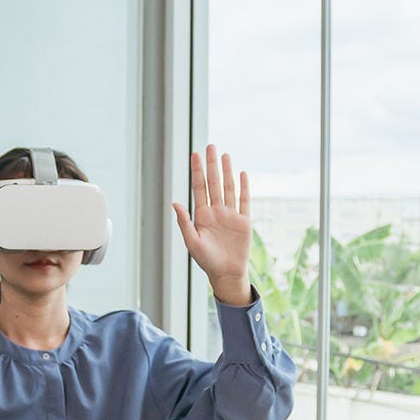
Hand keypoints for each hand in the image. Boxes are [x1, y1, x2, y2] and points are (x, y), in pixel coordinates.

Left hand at [172, 144, 252, 306]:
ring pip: (228, 187)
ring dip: (226, 171)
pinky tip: (242, 174)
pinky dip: (243, 187)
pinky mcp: (243, 221)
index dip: (197, 171)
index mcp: (202, 215)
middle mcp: (216, 211)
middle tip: (209, 146)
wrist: (226, 273)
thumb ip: (184, 222)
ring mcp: (230, 214)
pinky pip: (244, 200)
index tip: (195, 154)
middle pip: (213, 183)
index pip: (199, 187)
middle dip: (211, 165)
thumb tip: (175, 203)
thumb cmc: (206, 261)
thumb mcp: (192, 242)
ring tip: (224, 155)